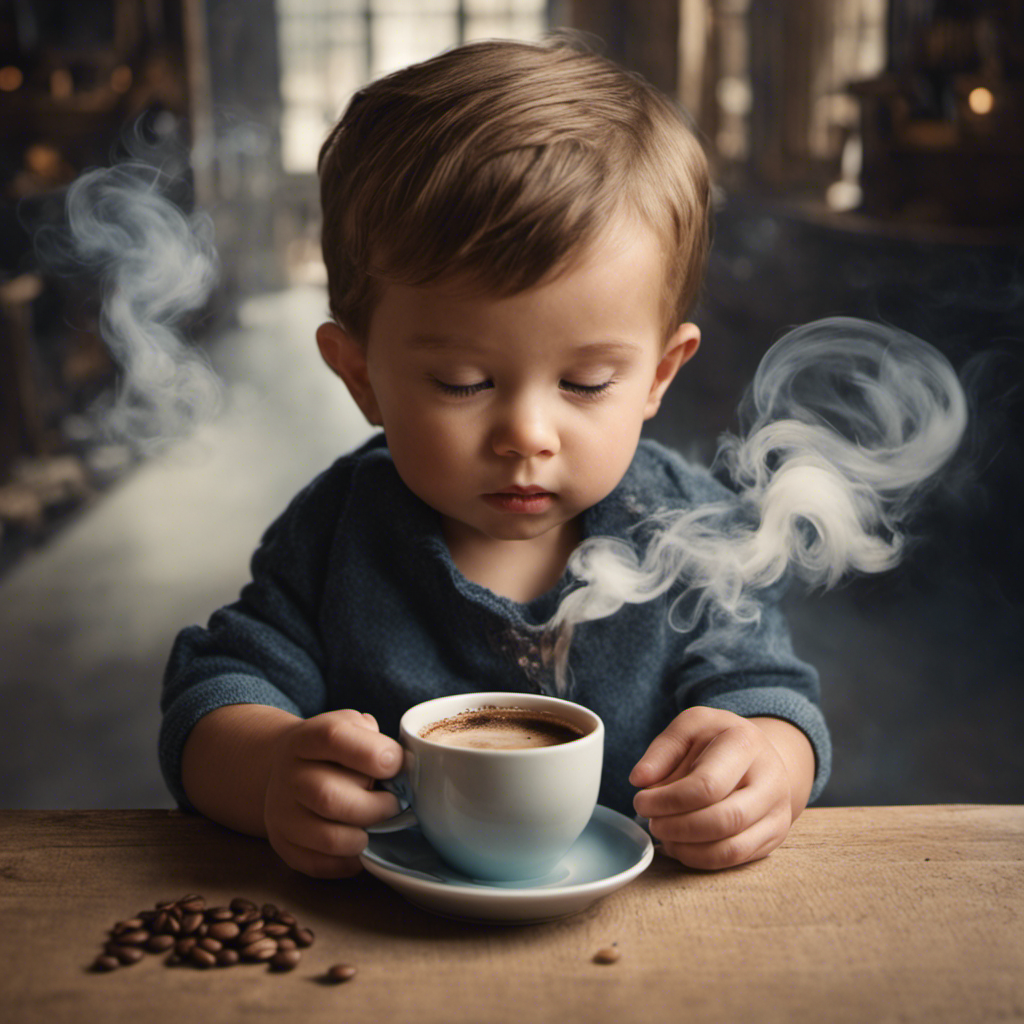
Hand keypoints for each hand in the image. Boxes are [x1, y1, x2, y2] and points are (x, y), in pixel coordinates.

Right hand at [263, 710, 402, 877]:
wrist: (288, 769)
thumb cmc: (335, 751)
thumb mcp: (351, 729)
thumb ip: (375, 740)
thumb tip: (405, 766)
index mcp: (307, 738)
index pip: (333, 738)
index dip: (372, 753)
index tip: (396, 765)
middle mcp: (289, 775)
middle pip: (328, 796)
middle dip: (374, 806)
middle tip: (394, 805)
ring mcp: (281, 813)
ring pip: (328, 837)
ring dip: (364, 837)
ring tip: (376, 827)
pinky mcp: (283, 844)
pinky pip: (319, 864)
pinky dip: (349, 862)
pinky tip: (360, 845)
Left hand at [630, 707, 794, 870]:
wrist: (761, 754)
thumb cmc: (718, 739)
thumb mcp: (690, 727)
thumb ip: (663, 750)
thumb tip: (639, 779)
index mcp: (745, 743)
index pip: (706, 786)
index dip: (667, 801)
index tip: (641, 802)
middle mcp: (770, 778)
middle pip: (722, 820)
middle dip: (677, 828)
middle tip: (652, 822)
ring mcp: (777, 810)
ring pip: (732, 847)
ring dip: (687, 848)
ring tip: (664, 835)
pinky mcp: (776, 834)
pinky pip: (737, 858)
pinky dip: (702, 859)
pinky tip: (680, 846)